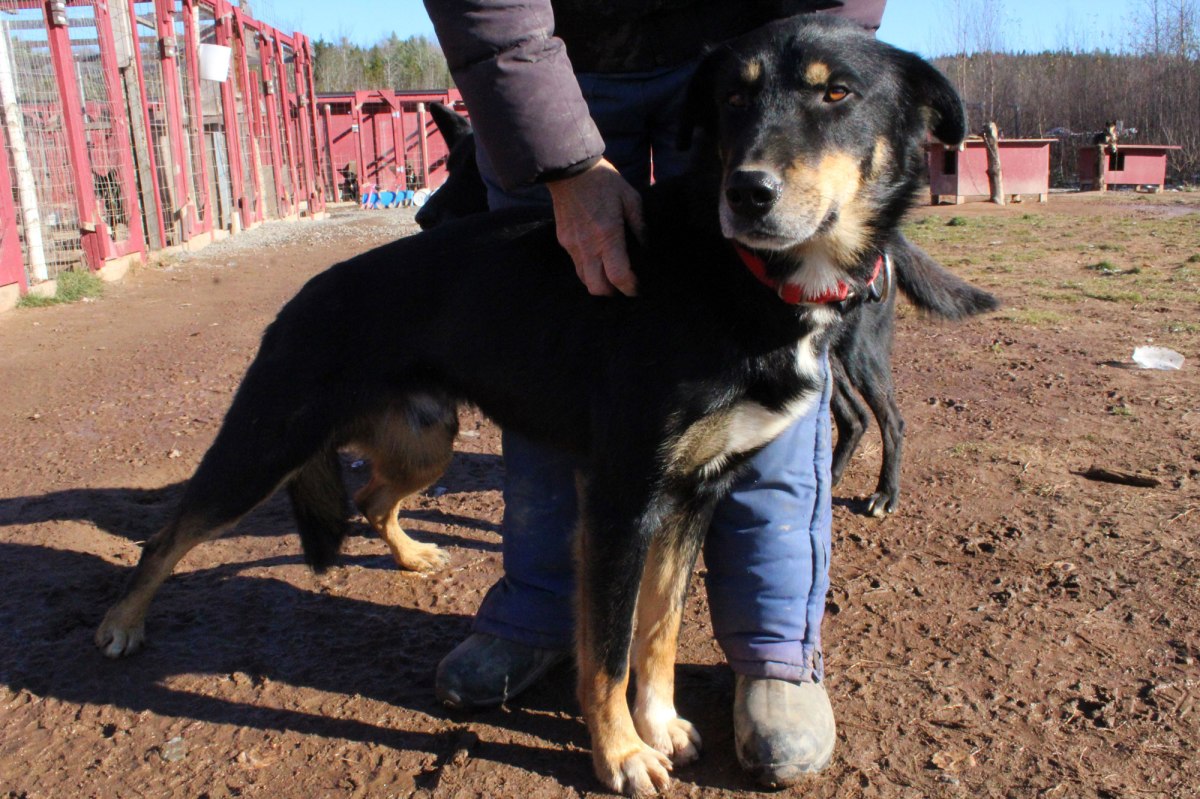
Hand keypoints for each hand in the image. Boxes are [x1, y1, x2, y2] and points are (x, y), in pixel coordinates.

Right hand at [547, 159, 643, 296]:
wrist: (571, 170)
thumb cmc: (604, 181)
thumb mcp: (631, 198)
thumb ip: (640, 225)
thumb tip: (646, 246)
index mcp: (608, 236)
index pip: (618, 276)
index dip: (630, 288)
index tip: (637, 288)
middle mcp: (588, 246)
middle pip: (597, 288)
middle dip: (612, 292)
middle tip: (623, 286)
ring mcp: (573, 245)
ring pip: (584, 279)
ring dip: (598, 282)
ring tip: (610, 275)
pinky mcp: (563, 241)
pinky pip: (576, 265)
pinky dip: (588, 269)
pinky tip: (597, 259)